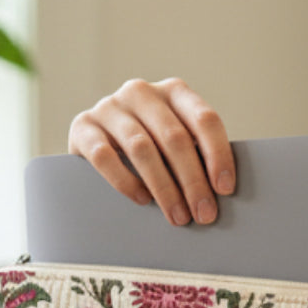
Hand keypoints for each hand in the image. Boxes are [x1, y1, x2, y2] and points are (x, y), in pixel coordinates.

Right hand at [67, 78, 234, 224]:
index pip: (204, 119)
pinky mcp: (83, 126)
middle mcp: (141, 92)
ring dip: (164, 188)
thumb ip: (196, 154)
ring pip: (142, 148)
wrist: (96, 142)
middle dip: (193, 181)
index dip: (218, 155)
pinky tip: (142, 199)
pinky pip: (105, 156)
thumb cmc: (151, 148)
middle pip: (174, 137)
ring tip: (178, 216)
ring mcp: (109, 107)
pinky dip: (126, 181)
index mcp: (174, 91)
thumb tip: (223, 192)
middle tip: (204, 214)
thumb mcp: (174, 142)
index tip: (225, 189)